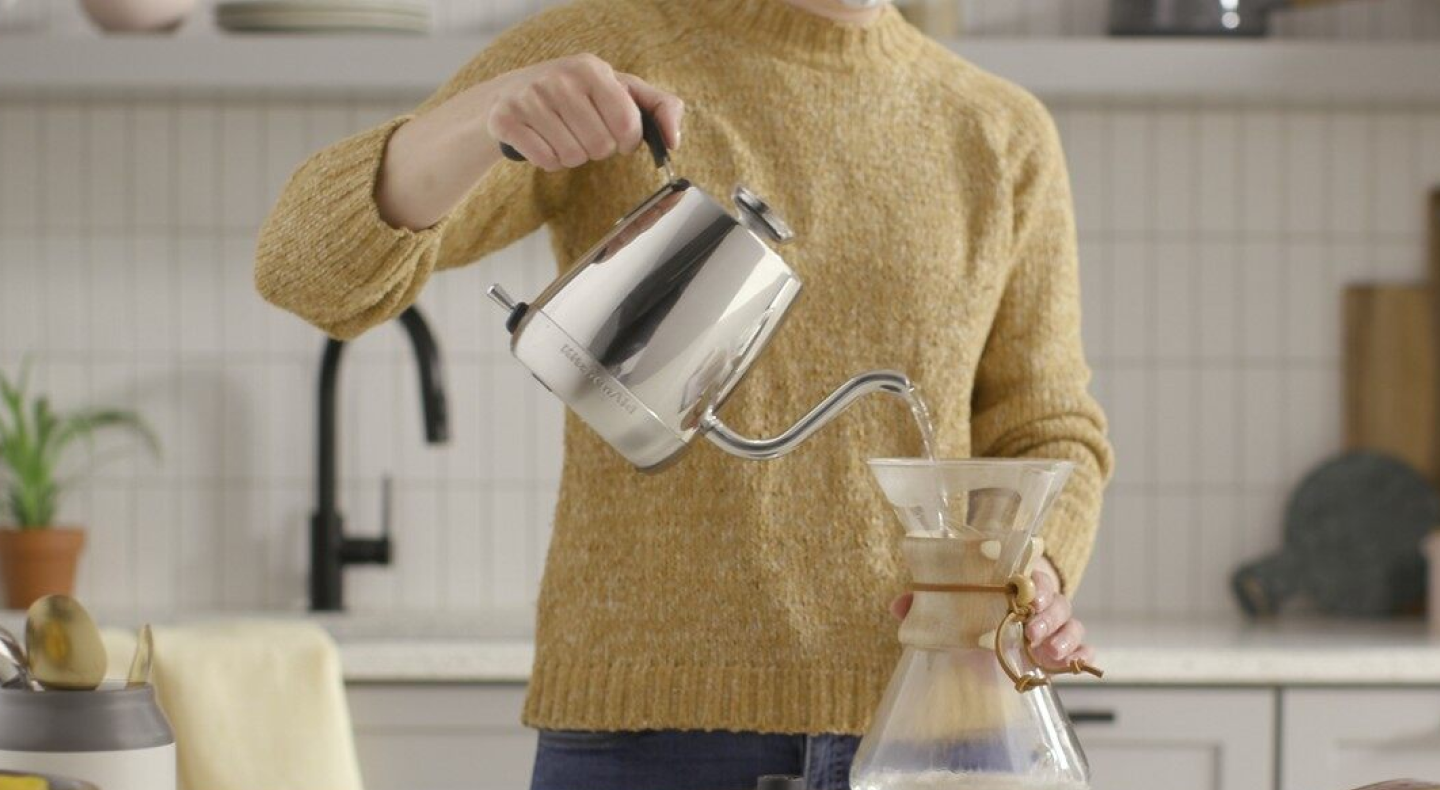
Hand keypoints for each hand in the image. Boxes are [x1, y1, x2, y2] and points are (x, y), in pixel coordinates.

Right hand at [486, 53, 684, 171]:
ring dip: (572, 156)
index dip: (627, 141)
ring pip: (572, 157)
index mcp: (591, 69)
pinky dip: (549, 161)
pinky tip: (542, 142)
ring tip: (562, 135)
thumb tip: (674, 140)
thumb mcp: (619, 89)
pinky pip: (546, 161)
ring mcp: (530, 98)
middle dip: (597, 149)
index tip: (618, 136)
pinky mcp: (506, 120)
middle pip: (600, 146)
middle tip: (583, 133)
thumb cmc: (576, 95)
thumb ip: (659, 107)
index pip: (627, 125)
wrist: (508, 94)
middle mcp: (560, 79)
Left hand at [888, 556, 1095, 666]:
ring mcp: (1055, 623)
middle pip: (1057, 599)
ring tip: (1049, 650)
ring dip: (1064, 634)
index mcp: (1018, 580)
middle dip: (1047, 614)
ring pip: (1072, 621)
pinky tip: (1079, 661)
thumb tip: (899, 606)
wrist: (992, 621)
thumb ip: (928, 601)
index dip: (1036, 584)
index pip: (1036, 575)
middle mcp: (1041, 599)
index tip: (1026, 595)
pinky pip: (1083, 646)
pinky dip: (1084, 652)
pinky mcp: (1063, 645)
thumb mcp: (952, 602)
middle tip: (1030, 630)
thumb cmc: (974, 605)